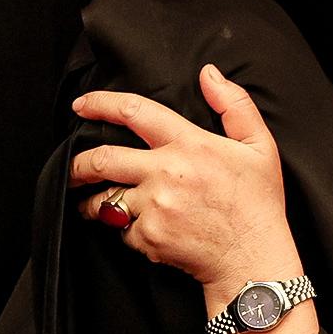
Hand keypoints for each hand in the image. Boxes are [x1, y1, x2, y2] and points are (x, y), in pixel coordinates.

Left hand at [69, 64, 304, 307]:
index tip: (81, 106)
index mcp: (190, 145)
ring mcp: (155, 206)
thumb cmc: (257, 204)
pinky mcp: (147, 237)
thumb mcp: (259, 147)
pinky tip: (140, 228)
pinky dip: (125, 229)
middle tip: (73, 168)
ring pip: (105, 199)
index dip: (101, 105)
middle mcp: (166, 173)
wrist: (252, 259)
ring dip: (94, 202)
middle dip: (78, 164)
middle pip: (102, 159)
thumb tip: (208, 74)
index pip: (135, 113)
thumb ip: (235, 105)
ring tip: (94, 203)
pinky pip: (121, 229)